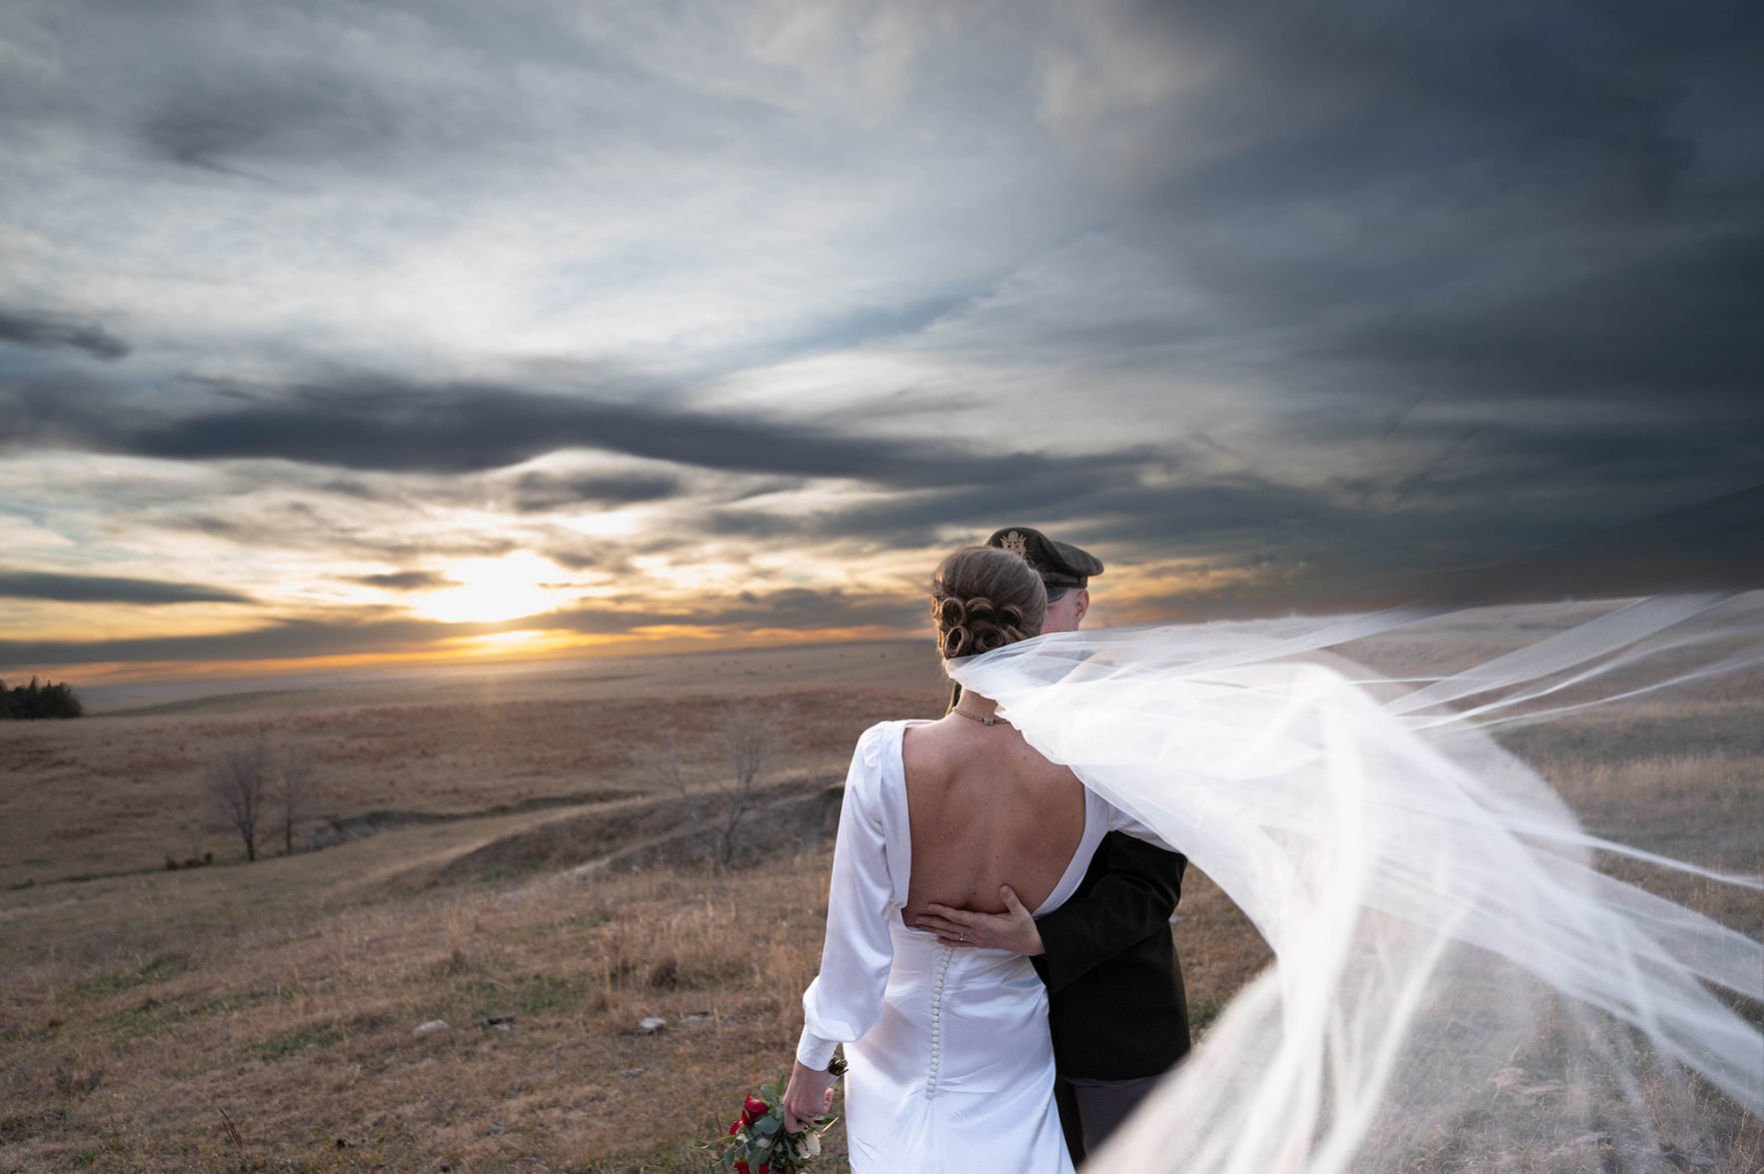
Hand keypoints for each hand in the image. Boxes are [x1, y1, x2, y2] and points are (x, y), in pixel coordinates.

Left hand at [781, 1059, 836, 1131]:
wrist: (810, 1064)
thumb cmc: (804, 1072)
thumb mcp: (795, 1091)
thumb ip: (797, 1102)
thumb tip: (806, 1110)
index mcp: (786, 1105)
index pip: (789, 1126)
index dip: (797, 1127)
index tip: (803, 1123)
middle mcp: (794, 1110)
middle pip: (805, 1123)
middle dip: (811, 1117)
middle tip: (816, 1109)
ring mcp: (805, 1110)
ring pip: (815, 1115)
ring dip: (820, 1105)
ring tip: (821, 1091)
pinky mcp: (816, 1107)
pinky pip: (825, 1109)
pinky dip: (828, 1101)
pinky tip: (828, 1091)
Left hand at [916, 886, 1044, 954]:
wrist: (1028, 944)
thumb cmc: (1024, 927)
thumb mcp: (1021, 912)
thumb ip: (1011, 900)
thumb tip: (1003, 887)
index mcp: (984, 923)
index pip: (960, 917)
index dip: (944, 911)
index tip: (931, 906)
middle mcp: (977, 932)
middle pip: (950, 926)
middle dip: (933, 921)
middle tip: (916, 918)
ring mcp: (978, 939)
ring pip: (952, 935)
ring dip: (936, 930)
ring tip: (921, 927)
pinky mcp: (980, 943)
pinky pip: (960, 943)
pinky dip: (948, 942)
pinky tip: (938, 941)